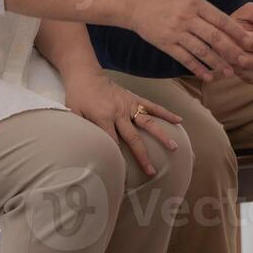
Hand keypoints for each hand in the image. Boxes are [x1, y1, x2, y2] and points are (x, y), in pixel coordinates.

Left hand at [62, 69, 182, 177]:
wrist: (86, 75)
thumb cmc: (78, 97)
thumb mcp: (73, 115)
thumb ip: (82, 131)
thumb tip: (84, 150)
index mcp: (103, 118)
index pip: (112, 143)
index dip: (117, 159)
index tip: (122, 176)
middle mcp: (119, 113)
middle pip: (133, 138)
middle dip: (142, 155)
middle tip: (152, 171)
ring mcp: (129, 105)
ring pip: (148, 122)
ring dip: (161, 135)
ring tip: (173, 146)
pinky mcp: (135, 99)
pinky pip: (152, 106)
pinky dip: (166, 113)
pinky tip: (179, 120)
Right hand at [127, 0, 252, 81]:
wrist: (133, 2)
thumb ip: (204, 10)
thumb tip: (225, 23)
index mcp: (196, 3)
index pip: (223, 20)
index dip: (239, 33)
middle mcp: (187, 18)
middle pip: (215, 38)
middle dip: (233, 51)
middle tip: (247, 62)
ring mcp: (176, 31)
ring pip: (201, 51)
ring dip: (217, 64)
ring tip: (229, 73)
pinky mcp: (165, 43)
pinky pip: (184, 59)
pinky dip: (198, 69)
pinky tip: (208, 77)